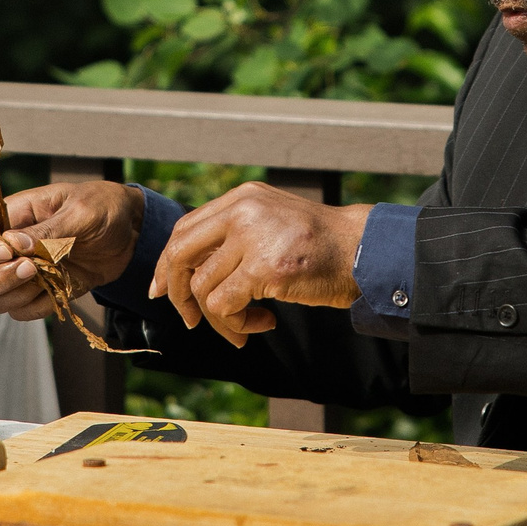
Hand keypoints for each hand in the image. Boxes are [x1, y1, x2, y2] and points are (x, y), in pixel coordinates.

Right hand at [0, 179, 142, 320]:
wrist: (132, 232)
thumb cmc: (103, 207)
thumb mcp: (79, 211)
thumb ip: (47, 231)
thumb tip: (13, 243)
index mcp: (12, 217)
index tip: (8, 252)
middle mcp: (10, 247)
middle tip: (31, 270)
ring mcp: (23, 273)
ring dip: (17, 296)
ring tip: (49, 277)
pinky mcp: (41, 292)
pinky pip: (22, 312)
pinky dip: (38, 307)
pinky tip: (59, 289)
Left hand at [150, 183, 369, 347]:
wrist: (363, 251)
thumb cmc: (319, 246)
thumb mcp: (272, 223)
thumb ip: (234, 234)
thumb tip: (188, 271)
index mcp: (241, 199)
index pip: (185, 229)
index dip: (167, 264)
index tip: (162, 291)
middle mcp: (242, 211)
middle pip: (180, 254)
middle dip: (177, 293)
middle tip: (191, 320)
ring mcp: (254, 237)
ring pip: (204, 289)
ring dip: (221, 320)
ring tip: (247, 326)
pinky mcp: (266, 267)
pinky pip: (226, 306)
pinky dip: (237, 324)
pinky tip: (264, 323)